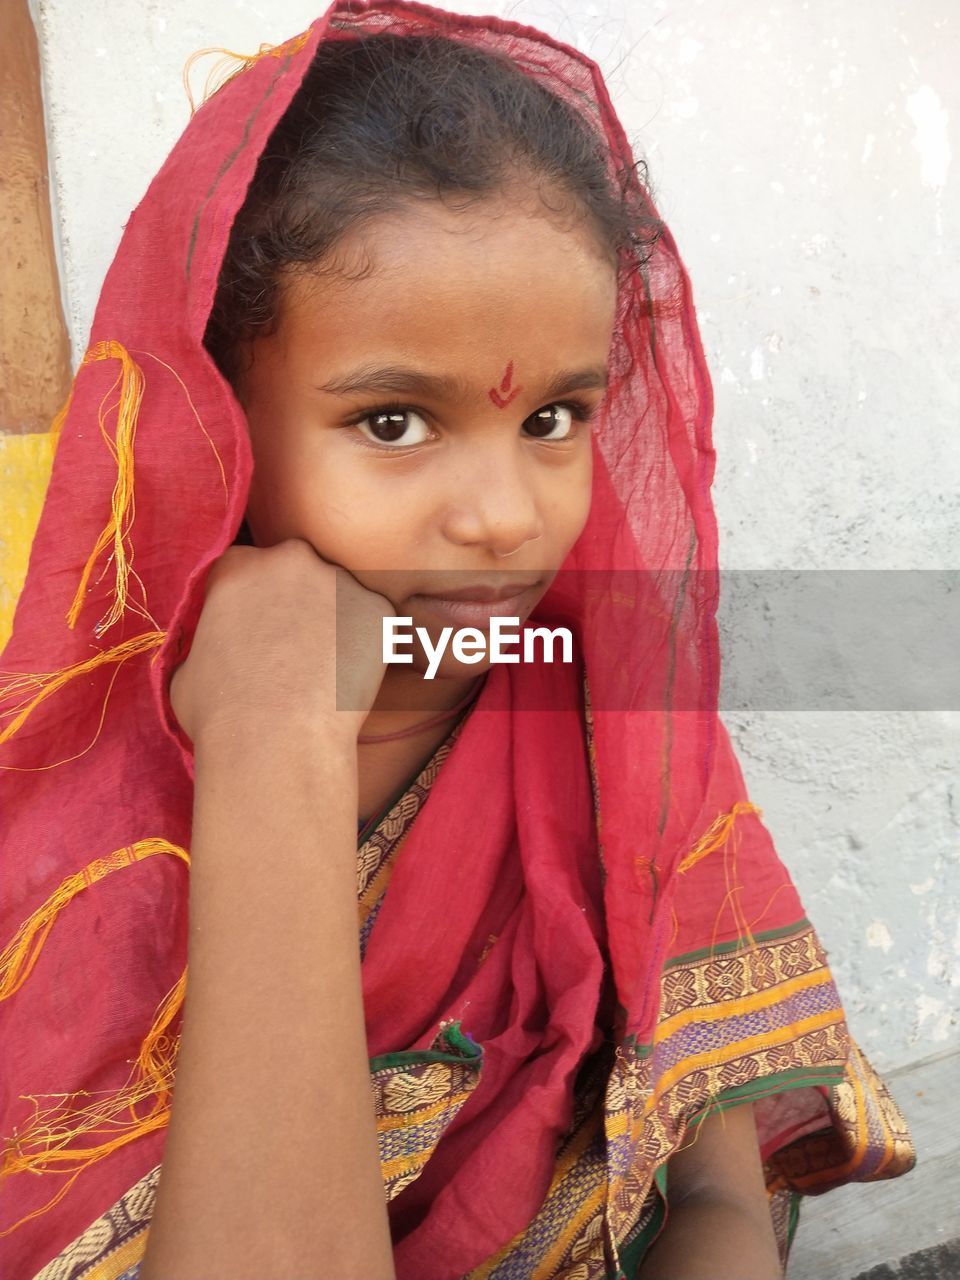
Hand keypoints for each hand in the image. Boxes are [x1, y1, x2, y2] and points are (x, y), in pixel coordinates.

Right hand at [169, 539, 392, 744]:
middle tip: (294, 648)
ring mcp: (338, 581)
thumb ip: (206, 643)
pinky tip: (350, 678)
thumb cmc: (220, 714)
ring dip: (334, 620)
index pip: (245, 570)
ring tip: (325, 670)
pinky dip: (367, 644)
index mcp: (237, 567)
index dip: (252, 603)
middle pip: (296, 571)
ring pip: (339, 594)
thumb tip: (213, 651)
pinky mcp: (377, 609)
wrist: (277, 740)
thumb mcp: (185, 670)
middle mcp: (290, 560)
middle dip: (296, 601)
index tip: (257, 631)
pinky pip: (373, 622)